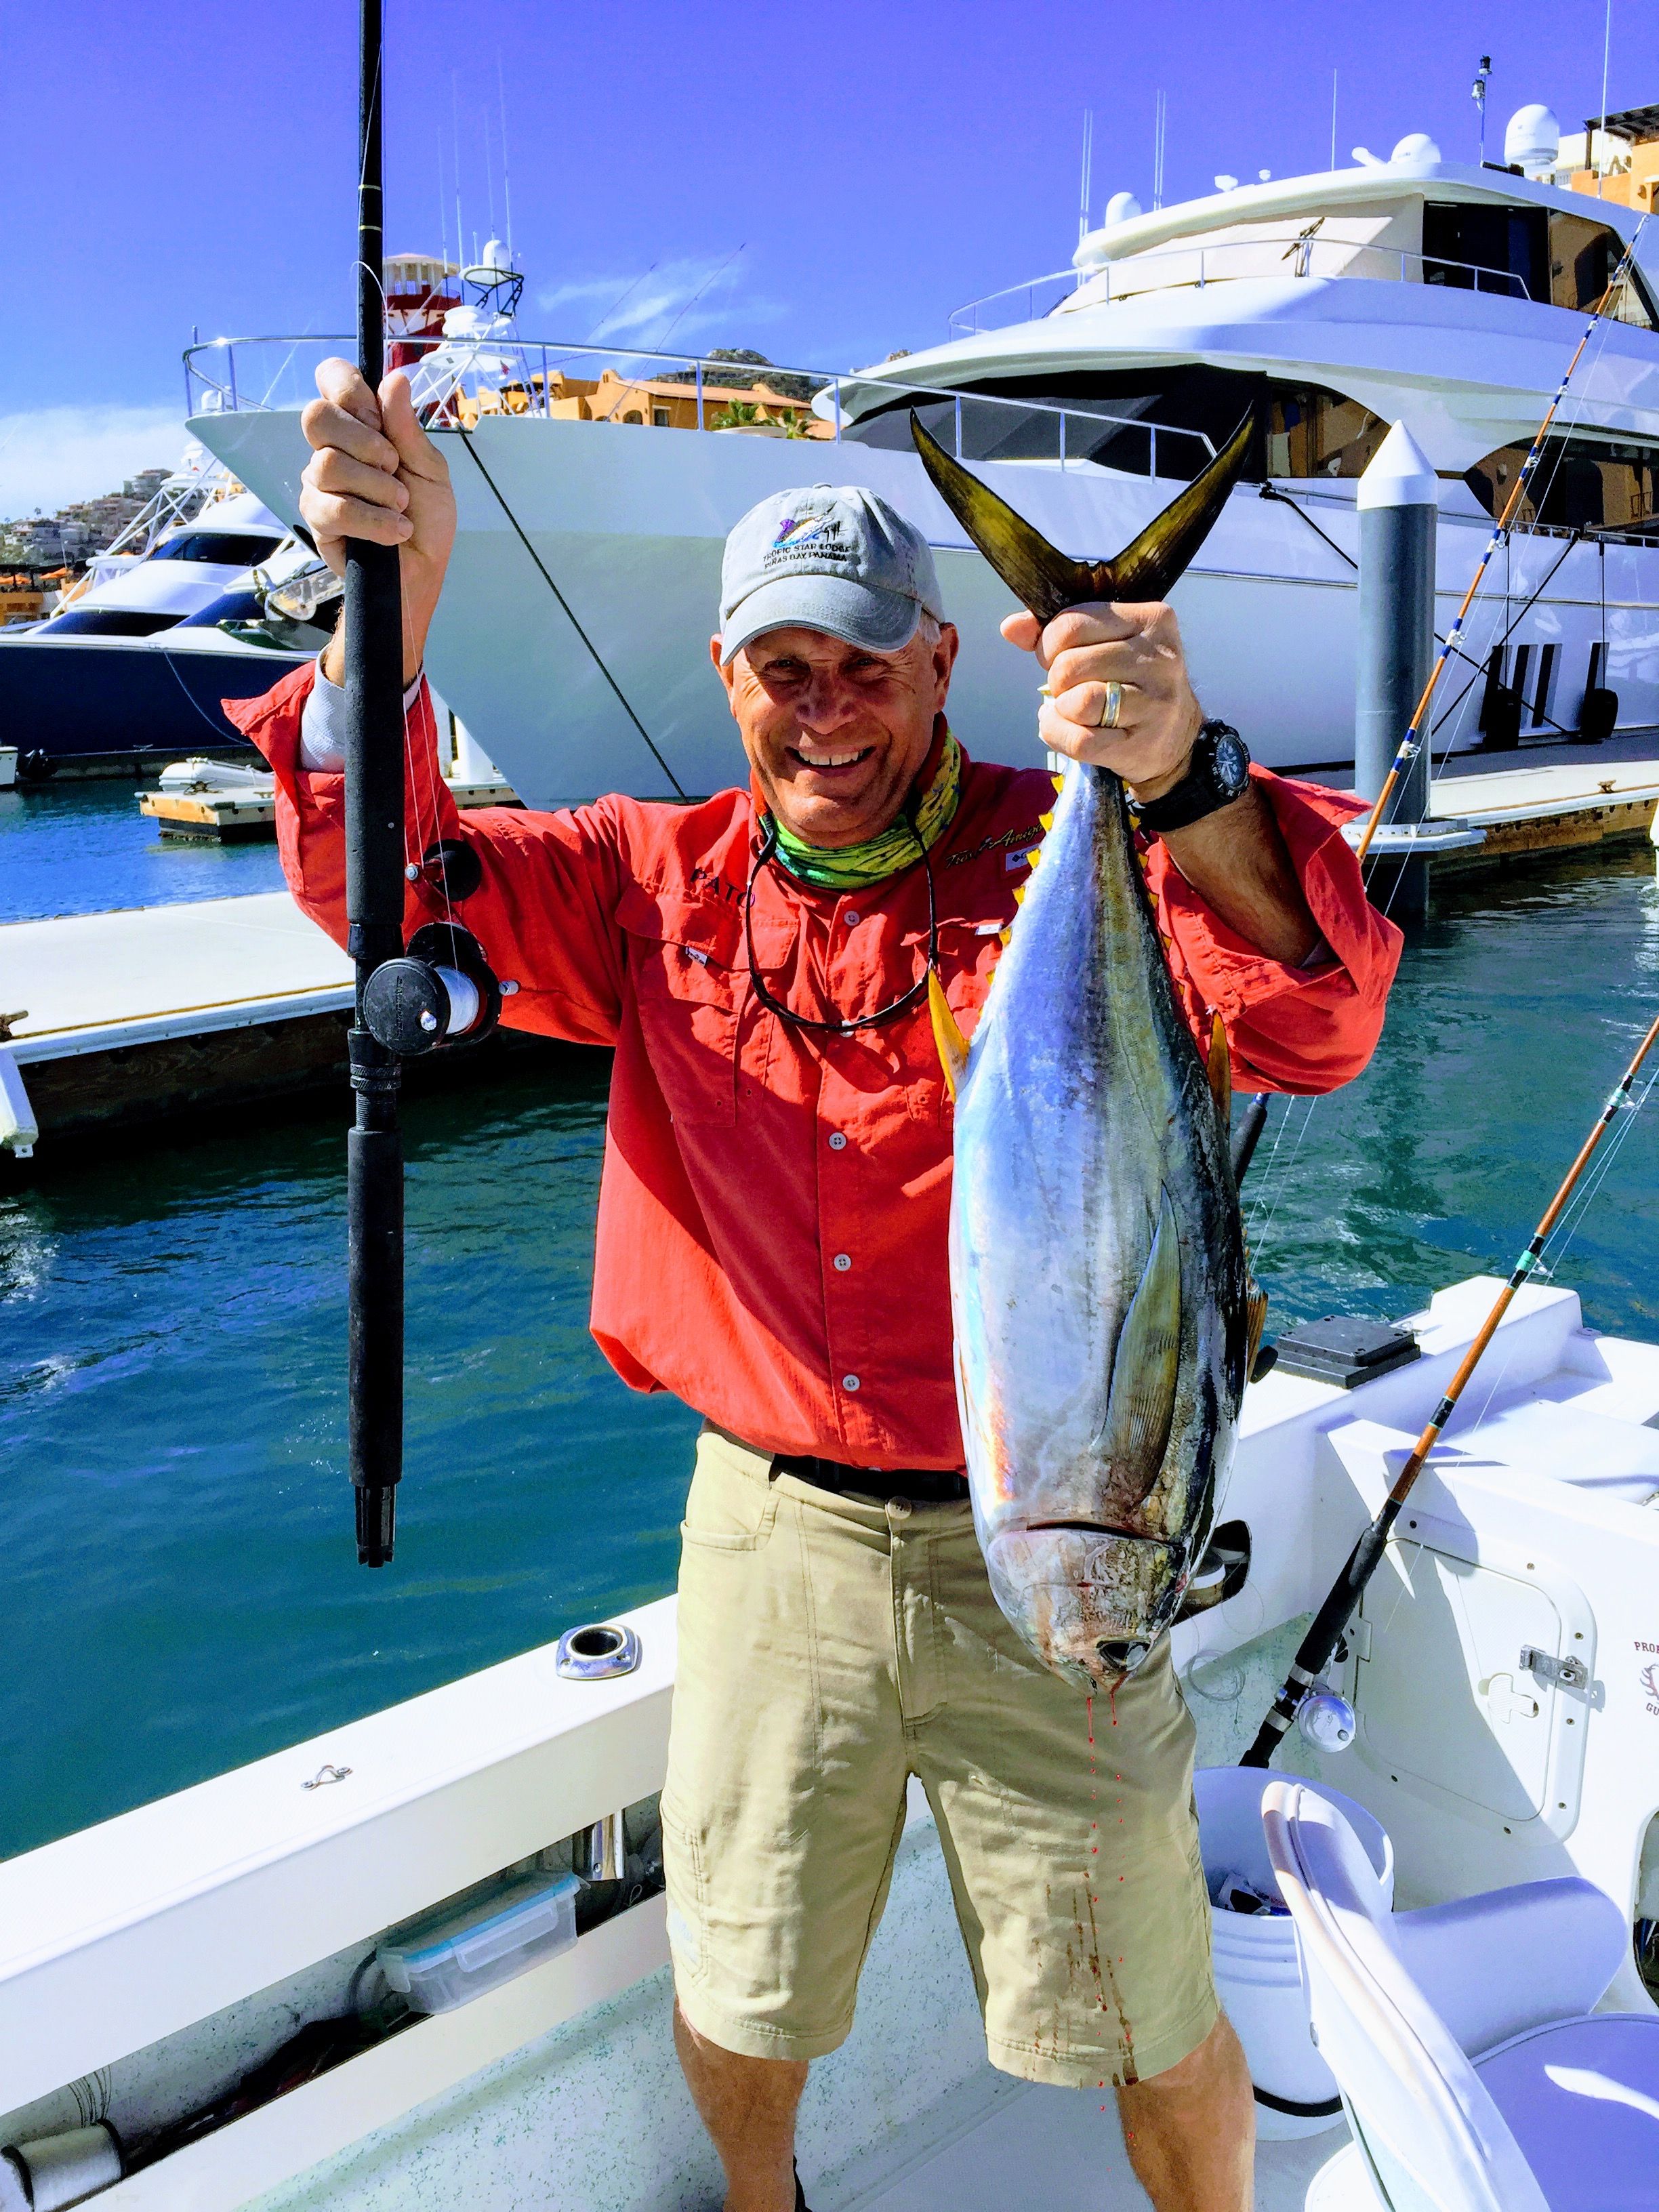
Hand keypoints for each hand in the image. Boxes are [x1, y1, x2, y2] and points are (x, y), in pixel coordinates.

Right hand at [300, 358, 454, 686]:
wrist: (420, 575)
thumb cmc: (426, 522)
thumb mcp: (430, 471)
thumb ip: (408, 429)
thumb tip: (395, 379)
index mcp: (360, 429)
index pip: (331, 380)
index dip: (346, 386)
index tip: (376, 415)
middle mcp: (332, 451)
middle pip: (317, 416)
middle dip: (364, 441)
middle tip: (393, 467)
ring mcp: (319, 486)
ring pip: (328, 464)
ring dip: (377, 488)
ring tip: (401, 507)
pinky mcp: (318, 521)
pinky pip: (335, 508)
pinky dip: (373, 520)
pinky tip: (395, 531)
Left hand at [1001, 601, 1203, 802]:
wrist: (1174, 737)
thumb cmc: (1130, 682)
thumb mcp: (1103, 644)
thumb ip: (1056, 631)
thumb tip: (1011, 627)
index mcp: (1150, 619)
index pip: (1070, 624)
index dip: (1049, 645)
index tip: (1059, 657)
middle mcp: (1159, 657)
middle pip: (1070, 665)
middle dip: (1056, 680)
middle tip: (1070, 688)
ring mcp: (1155, 703)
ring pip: (1078, 703)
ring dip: (1061, 710)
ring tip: (1073, 709)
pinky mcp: (1143, 743)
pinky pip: (1081, 741)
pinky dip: (1060, 736)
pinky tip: (1066, 730)